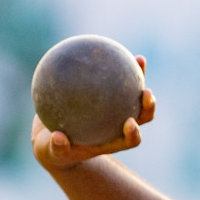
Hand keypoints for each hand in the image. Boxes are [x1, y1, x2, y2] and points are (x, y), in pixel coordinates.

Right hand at [31, 55, 156, 171]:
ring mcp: (116, 109)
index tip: (130, 123)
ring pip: (133, 94)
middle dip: (148, 106)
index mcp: (112, 141)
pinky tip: (108, 47)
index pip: (130, 140)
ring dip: (140, 77)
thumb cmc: (55, 150)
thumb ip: (56, 148)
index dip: (134, 133)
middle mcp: (119, 125)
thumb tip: (58, 139)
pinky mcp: (108, 94)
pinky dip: (114, 63)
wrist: (55, 140)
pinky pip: (113, 76)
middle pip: (141, 116)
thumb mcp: (51, 152)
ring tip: (140, 60)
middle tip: (146, 93)